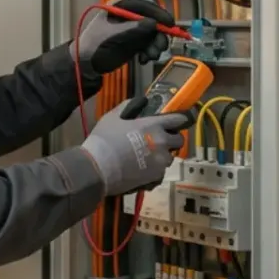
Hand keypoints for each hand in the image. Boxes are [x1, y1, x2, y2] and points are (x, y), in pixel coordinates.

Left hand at [73, 0, 174, 74]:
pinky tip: (142, 60)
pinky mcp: (134, 42)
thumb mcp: (112, 35)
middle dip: (159, 35)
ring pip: (153, 35)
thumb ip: (132, 29)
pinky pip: (149, 45)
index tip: (170, 24)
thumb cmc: (94, 45)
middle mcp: (129, 16)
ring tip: (149, 57)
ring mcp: (132, 29)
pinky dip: (149, 53)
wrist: (86, 64)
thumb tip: (153, 24)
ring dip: (155, 46)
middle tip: (160, 48)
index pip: (144, 5)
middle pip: (153, 20)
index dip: (159, 13)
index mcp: (120, 7)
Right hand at [80, 95, 196, 195]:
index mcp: (153, 125)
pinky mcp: (156, 177)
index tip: (177, 121)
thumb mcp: (113, 117)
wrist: (99, 167)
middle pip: (179, 140)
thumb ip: (130, 106)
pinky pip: (161, 172)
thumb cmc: (105, 139)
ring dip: (162, 155)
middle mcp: (162, 142)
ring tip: (148, 157)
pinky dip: (154, 170)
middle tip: (159, 140)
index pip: (178, 119)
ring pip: (169, 157)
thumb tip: (142, 101)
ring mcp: (161, 161)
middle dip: (172, 139)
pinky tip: (141, 170)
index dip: (179, 119)